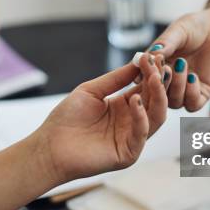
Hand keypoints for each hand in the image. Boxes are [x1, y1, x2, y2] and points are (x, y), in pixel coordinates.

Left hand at [34, 54, 167, 182]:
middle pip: (155, 101)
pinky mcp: (128, 154)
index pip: (146, 88)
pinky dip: (142, 117)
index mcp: (124, 106)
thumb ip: (116, 78)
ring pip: (156, 117)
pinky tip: (136, 100)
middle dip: (158, 81)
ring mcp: (132, 138)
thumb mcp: (92, 91)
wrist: (50, 147)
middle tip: (159, 64)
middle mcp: (132, 122)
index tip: (154, 55)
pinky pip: (141, 134)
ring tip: (153, 78)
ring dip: (157, 96)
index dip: (152, 72)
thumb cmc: (66, 119)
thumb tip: (138, 61)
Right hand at [149, 7, 209, 110]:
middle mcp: (167, 83)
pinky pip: (193, 104)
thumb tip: (150, 55)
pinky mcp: (201, 94)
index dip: (144, 73)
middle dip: (160, 82)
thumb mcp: (178, 32)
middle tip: (165, 68)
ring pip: (174, 102)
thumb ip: (166, 43)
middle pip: (157, 94)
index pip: (144, 78)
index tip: (147, 62)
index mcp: (155, 69)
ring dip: (177, 85)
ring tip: (182, 64)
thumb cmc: (193, 28)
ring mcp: (183, 90)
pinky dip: (191, 93)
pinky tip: (193, 77)